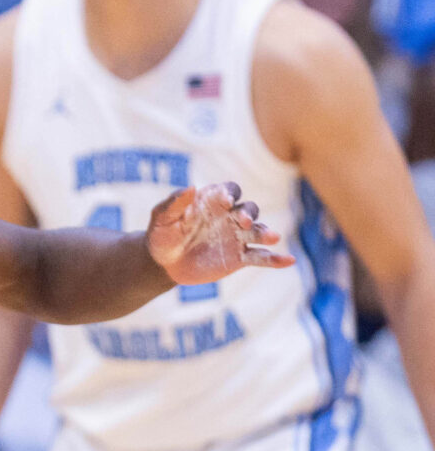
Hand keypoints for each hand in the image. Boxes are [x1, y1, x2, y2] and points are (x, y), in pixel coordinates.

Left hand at [148, 182, 295, 284]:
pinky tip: (288, 261)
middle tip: (242, 221)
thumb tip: (191, 187)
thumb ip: (173, 203)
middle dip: (248, 214)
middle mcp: (230, 217)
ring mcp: (237, 237)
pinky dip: (275, 259)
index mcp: (214, 202)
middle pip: (249, 209)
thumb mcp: (161, 218)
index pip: (230, 190)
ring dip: (266, 233)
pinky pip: (261, 257)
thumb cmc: (162, 235)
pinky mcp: (240, 257)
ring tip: (272, 237)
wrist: (164, 263)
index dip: (231, 193)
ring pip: (258, 232)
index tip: (227, 201)